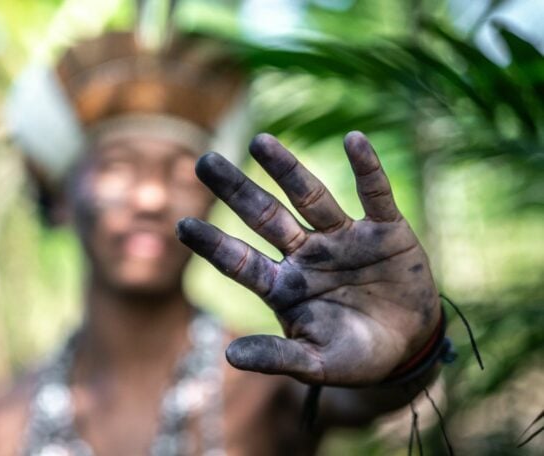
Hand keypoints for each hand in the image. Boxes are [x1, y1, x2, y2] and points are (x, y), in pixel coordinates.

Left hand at [176, 132, 440, 385]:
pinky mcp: (385, 231)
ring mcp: (343, 239)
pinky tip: (354, 140)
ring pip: (310, 197)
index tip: (181, 226)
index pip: (240, 261)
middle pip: (265, 216)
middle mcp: (306, 254)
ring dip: (287, 169)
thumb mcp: (316, 362)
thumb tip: (229, 357)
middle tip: (203, 161)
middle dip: (236, 191)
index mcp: (283, 286)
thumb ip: (276, 356)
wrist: (409, 349)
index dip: (213, 244)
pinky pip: (375, 195)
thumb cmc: (354, 357)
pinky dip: (368, 170)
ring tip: (260, 142)